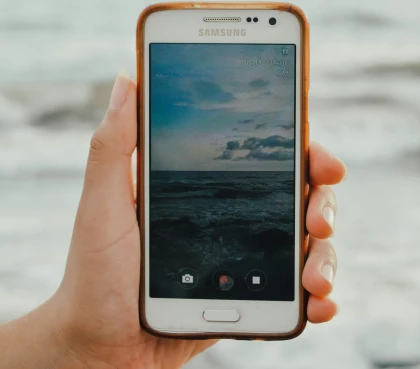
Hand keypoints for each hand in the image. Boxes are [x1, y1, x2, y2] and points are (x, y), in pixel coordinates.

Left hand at [41, 70, 345, 368]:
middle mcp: (234, 217)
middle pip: (301, 197)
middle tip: (317, 221)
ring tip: (314, 282)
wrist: (101, 349)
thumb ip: (113, 146)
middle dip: (324, 205)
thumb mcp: (102, 206)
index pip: (266, 155)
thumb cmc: (94, 275)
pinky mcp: (250, 299)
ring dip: (326, 259)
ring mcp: (245, 259)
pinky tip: (317, 307)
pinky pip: (294, 296)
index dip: (304, 149)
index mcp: (206, 186)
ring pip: (309, 246)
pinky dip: (317, 301)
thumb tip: (127, 77)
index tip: (322, 159)